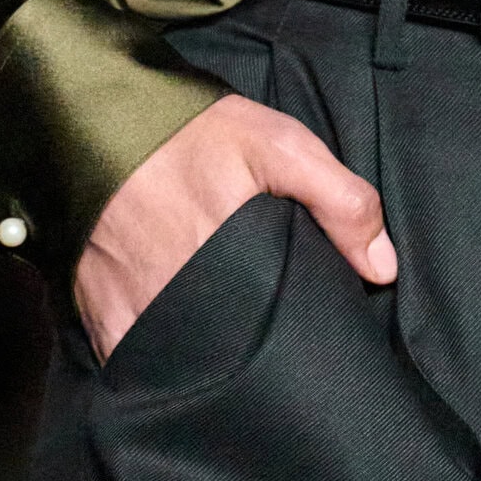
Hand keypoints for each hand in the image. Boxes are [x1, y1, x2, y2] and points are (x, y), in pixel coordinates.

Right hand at [72, 93, 396, 363]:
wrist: (96, 116)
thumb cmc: (195, 132)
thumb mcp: (282, 146)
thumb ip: (341, 201)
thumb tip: (383, 270)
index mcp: (231, 262)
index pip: (275, 333)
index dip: (294, 342)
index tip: (307, 341)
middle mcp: (179, 299)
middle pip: (227, 357)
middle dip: (249, 358)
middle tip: (266, 344)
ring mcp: (133, 312)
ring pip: (179, 364)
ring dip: (202, 363)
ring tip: (224, 353)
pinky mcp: (97, 314)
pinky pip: (129, 360)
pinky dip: (151, 362)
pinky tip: (172, 356)